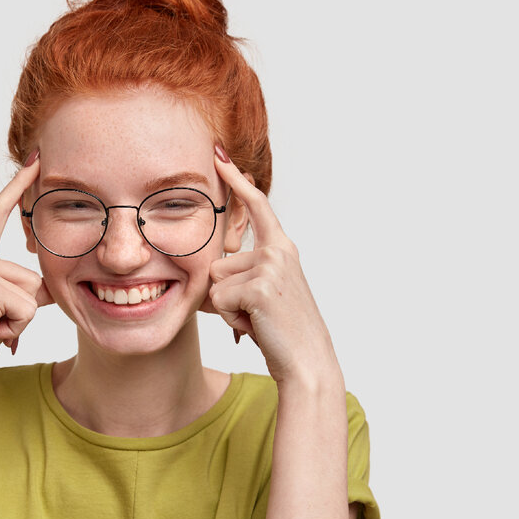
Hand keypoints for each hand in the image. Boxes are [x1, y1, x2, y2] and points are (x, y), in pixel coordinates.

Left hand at [203, 148, 340, 385]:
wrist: (308, 363)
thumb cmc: (283, 333)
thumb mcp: (264, 294)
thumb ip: (243, 275)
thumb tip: (210, 272)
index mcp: (282, 250)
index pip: (256, 207)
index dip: (236, 181)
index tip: (218, 155)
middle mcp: (278, 251)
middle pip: (217, 264)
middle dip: (226, 295)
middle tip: (257, 314)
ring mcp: (271, 266)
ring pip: (214, 283)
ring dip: (228, 310)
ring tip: (258, 320)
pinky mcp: (260, 286)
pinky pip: (219, 300)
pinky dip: (231, 320)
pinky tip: (257, 326)